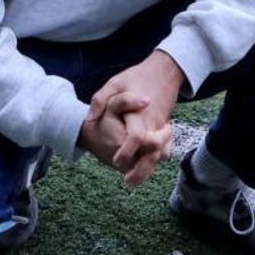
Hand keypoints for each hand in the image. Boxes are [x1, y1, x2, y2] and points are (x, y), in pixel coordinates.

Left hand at [89, 51, 184, 188]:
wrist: (165, 72)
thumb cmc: (137, 77)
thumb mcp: (115, 82)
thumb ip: (100, 99)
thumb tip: (90, 118)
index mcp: (140, 113)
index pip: (137, 137)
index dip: (127, 151)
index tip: (116, 162)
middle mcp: (153, 124)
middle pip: (152, 152)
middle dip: (142, 170)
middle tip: (127, 182)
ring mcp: (161, 127)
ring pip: (160, 154)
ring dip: (148, 168)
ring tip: (131, 181)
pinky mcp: (164, 129)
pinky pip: (164, 149)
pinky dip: (155, 159)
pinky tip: (143, 167)